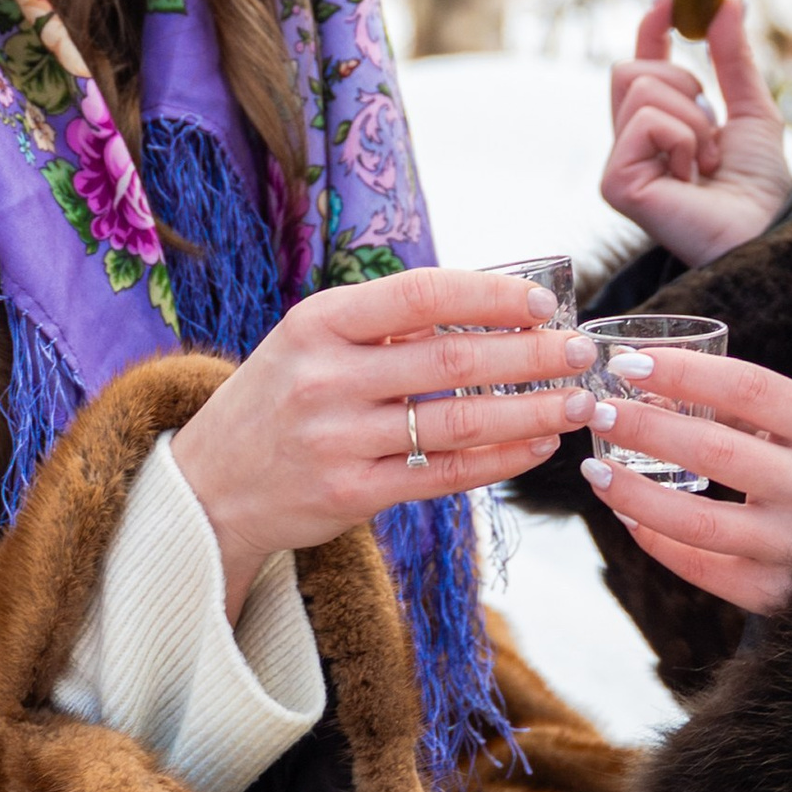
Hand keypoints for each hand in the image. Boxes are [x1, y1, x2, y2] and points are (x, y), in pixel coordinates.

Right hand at [169, 266, 598, 616]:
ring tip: (577, 400)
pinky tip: (536, 446)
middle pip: (451, 361)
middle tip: (582, 351)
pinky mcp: (352, 495)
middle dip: (531, 355)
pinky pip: (444, 475)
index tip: (545, 302)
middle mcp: (325, 379)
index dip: (489, 296)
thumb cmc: (279, 399)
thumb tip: (494, 304)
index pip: (419, 296)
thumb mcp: (311, 341)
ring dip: (530, 411)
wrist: (208, 485)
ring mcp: (337, 441)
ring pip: (458, 422)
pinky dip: (499, 460)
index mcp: (318, 323)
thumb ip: (386, 325)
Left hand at [578, 342, 791, 615]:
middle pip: (715, 451)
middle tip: (599, 411)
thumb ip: (742, 407)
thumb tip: (653, 388)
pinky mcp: (778, 595)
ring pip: (696, 522)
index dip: (683, 372)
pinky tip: (627, 516)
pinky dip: (655, 540)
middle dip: (644, 427)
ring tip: (596, 469)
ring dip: (633, 492)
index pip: (749, 388)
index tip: (629, 364)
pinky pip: (700, 569)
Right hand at [601, 0, 791, 268]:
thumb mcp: (752, 108)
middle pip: (629, 68)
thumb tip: (731, 0)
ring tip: (706, 161)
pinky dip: (681, 139)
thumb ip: (734, 57)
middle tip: (710, 122)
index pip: (642, 60)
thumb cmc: (758, 186)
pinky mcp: (615, 181)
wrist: (764, 232)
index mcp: (658, 124)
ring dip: (691, 119)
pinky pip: (645, 121)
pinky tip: (690, 175)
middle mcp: (631, 142)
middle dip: (682, 82)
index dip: (652, 24)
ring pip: (641, 88)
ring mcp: (619, 162)